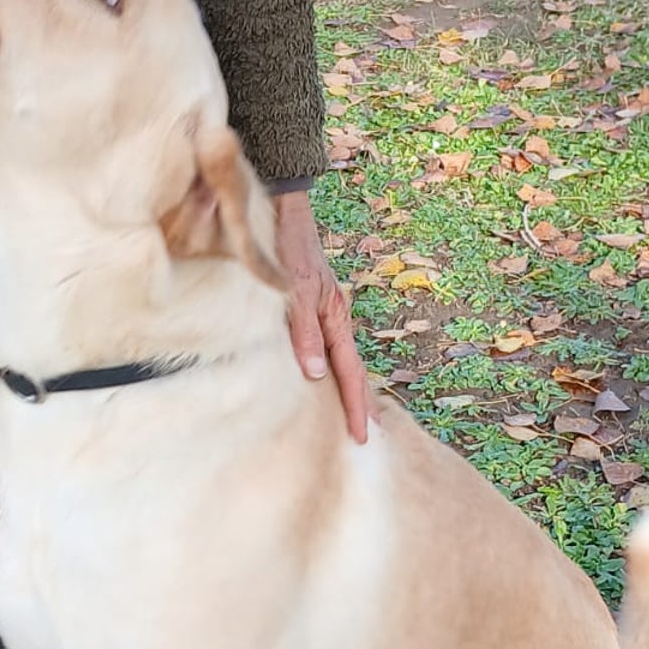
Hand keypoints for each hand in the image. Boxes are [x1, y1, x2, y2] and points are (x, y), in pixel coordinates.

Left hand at [273, 191, 370, 443]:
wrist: (284, 210)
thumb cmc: (287, 246)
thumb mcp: (294, 290)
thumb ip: (304, 331)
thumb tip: (317, 374)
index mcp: (336, 316)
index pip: (349, 372)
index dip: (355, 405)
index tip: (361, 435)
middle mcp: (335, 316)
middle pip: (352, 369)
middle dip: (360, 404)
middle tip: (364, 438)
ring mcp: (326, 311)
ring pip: (342, 358)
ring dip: (349, 388)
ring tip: (356, 416)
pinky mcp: (313, 306)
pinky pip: (328, 345)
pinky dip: (334, 367)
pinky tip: (329, 377)